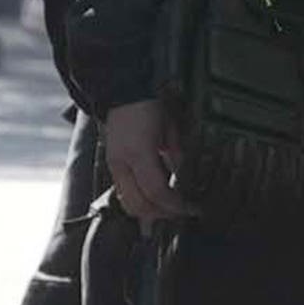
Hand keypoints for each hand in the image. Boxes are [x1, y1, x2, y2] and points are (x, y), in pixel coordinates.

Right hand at [101, 96, 186, 225]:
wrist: (121, 90)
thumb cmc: (148, 105)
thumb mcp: (170, 129)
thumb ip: (176, 155)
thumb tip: (183, 178)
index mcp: (139, 154)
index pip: (157, 193)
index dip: (175, 206)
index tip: (191, 208)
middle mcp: (121, 164)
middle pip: (138, 206)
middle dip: (161, 214)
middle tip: (181, 212)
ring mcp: (114, 166)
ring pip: (128, 203)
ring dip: (149, 211)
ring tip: (168, 208)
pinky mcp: (112, 165)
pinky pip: (124, 192)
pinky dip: (140, 200)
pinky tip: (155, 197)